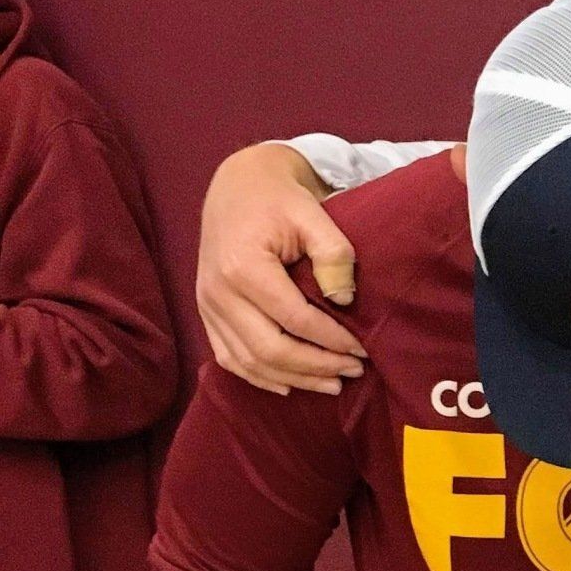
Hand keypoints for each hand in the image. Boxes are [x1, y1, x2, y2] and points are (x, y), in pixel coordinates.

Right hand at [198, 144, 367, 394]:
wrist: (238, 185)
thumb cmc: (279, 199)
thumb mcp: (313, 214)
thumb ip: (333, 256)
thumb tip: (344, 302)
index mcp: (243, 267)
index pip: (295, 319)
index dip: (333, 340)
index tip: (364, 348)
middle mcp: (218, 292)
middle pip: (270, 350)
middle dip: (317, 366)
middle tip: (354, 371)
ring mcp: (207, 305)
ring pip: (249, 362)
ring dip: (294, 378)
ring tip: (332, 383)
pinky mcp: (206, 312)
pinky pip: (228, 357)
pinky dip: (259, 377)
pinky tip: (289, 385)